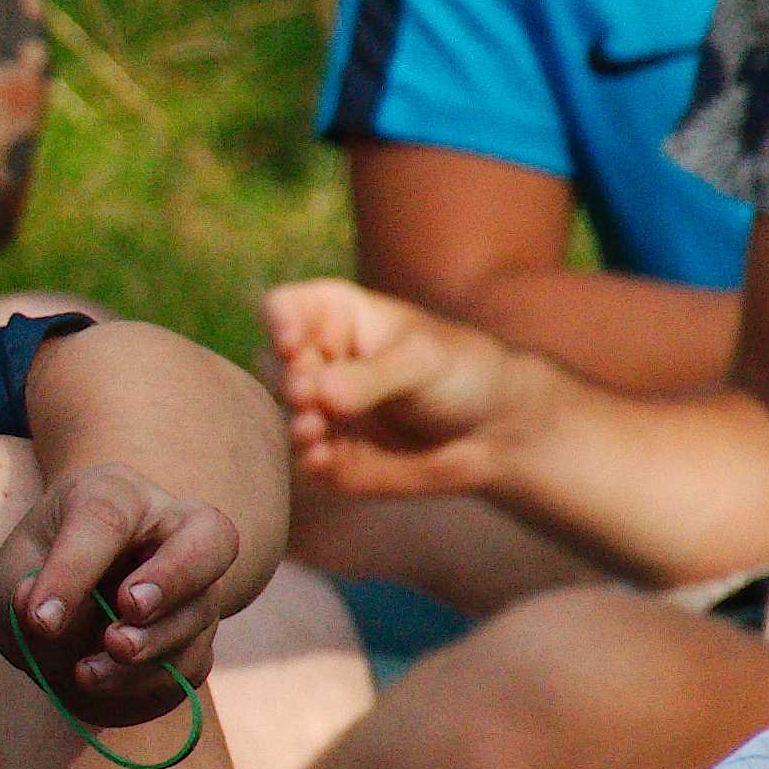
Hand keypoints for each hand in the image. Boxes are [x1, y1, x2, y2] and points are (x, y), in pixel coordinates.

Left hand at [0, 459, 240, 719]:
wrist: (56, 622)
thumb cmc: (36, 576)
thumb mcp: (12, 576)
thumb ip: (25, 593)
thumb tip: (46, 619)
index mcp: (115, 495)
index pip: (107, 517)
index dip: (75, 569)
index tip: (41, 620)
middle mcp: (169, 530)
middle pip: (211, 537)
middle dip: (172, 577)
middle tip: (128, 608)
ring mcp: (195, 585)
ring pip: (199, 613)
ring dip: (145, 648)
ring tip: (85, 671)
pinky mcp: (197, 638)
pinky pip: (191, 662)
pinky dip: (145, 682)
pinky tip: (100, 681)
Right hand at [262, 278, 534, 501]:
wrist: (495, 429)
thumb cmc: (462, 372)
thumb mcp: (424, 361)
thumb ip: (372, 376)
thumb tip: (319, 394)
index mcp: (334, 317)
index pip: (283, 308)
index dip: (278, 323)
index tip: (292, 344)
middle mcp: (317, 361)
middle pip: (273, 364)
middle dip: (287, 381)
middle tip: (306, 396)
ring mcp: (319, 409)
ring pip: (282, 415)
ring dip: (293, 423)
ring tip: (311, 430)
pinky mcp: (330, 453)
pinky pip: (305, 459)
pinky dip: (310, 460)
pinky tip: (323, 460)